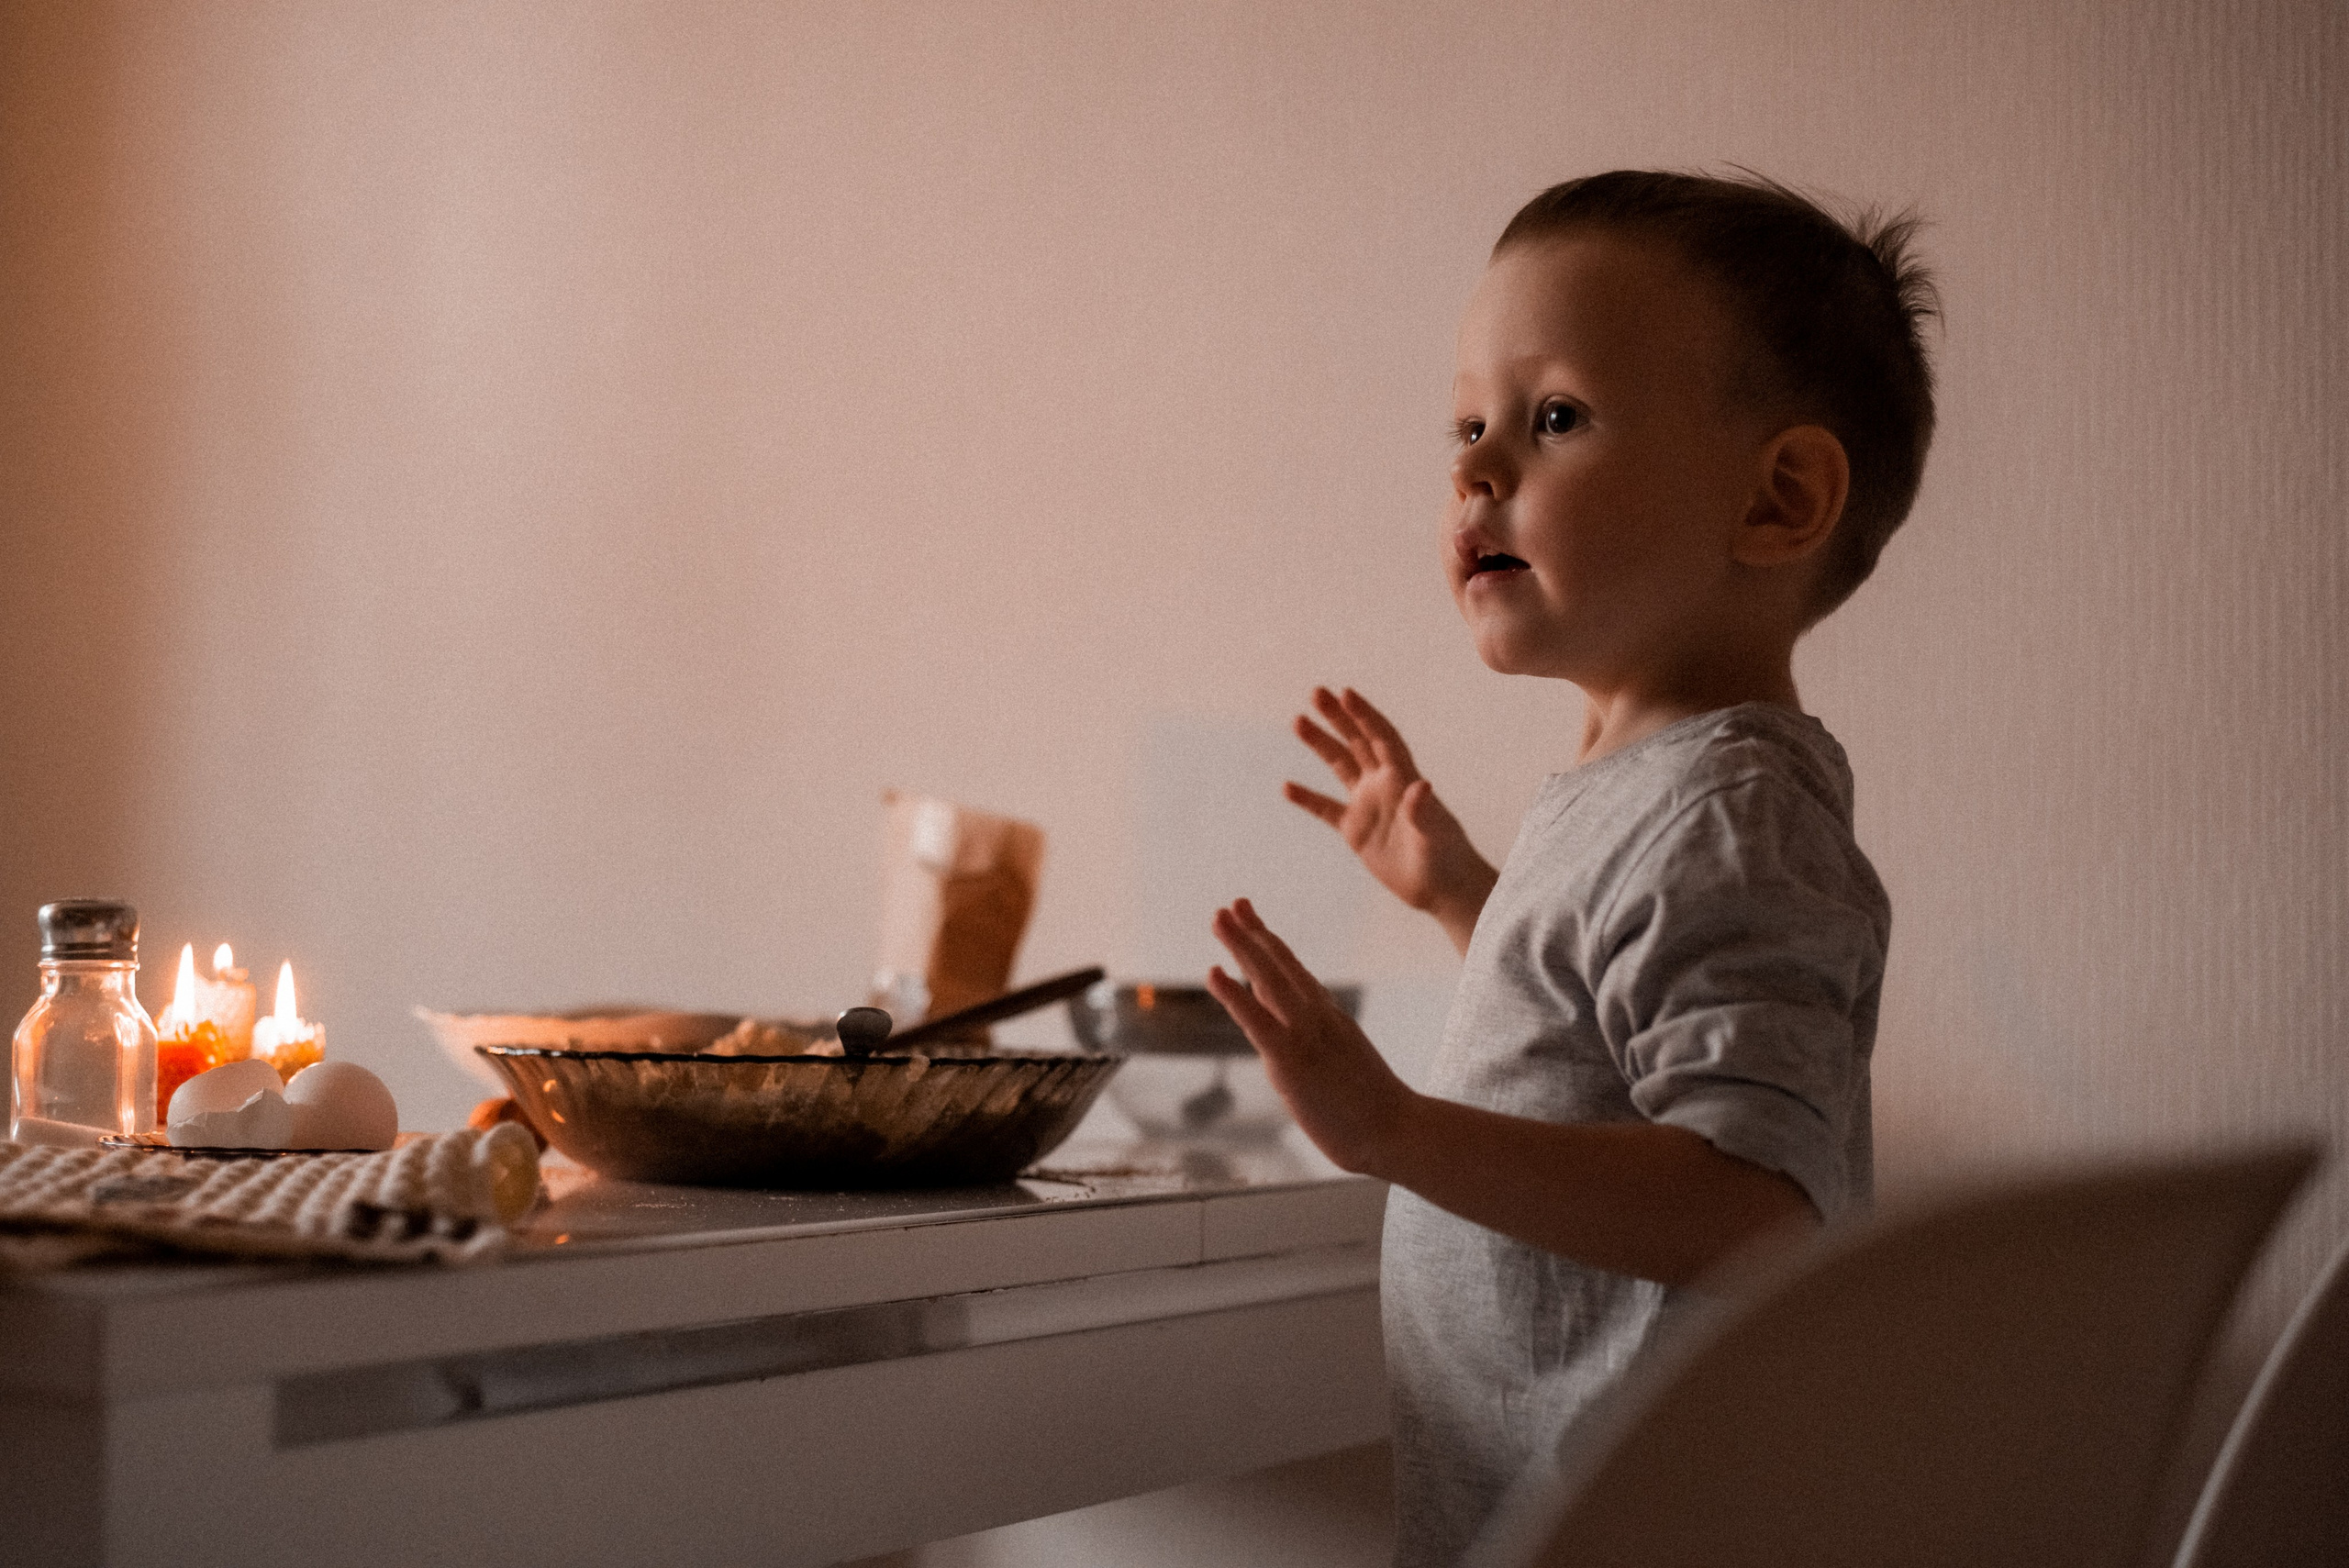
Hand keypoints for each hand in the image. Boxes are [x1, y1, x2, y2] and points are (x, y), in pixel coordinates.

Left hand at [1207, 898, 1415, 1175]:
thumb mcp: (1345, 1067)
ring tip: (1217, 917)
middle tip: (1228, 906)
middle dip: (1252, 933)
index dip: (1269, 942)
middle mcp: (1318, 1016)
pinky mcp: (1291, 1059)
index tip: (1249, 917)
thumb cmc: (1376, 1111)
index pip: (1294, 972)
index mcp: (1330, 1017)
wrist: (1399, 1131)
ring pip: (1268, 979)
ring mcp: (1305, 1034)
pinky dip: (1233, 995)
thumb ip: (1321, 1051)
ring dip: (1241, 946)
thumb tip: (1298, 1054)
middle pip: (1279, 965)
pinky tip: (1213, 973)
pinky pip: (1256, 1020)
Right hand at [1286, 687, 1496, 954]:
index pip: (1381, 738)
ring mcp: (1368, 806)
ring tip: (1297, 721)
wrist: (1442, 889)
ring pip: (1339, 766)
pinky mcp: (1356, 831)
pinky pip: (1326, 809)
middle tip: (1316, 692)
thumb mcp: (1434, 835)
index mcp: (1403, 779)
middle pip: (1357, 741)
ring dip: (1320, 744)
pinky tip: (1287, 787)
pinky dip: (1308, 798)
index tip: (1345, 693)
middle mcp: (1384, 785)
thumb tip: (1422, 785)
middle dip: (1338, 717)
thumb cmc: (1446, 860)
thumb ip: (1423, 811)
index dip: (1364, 715)